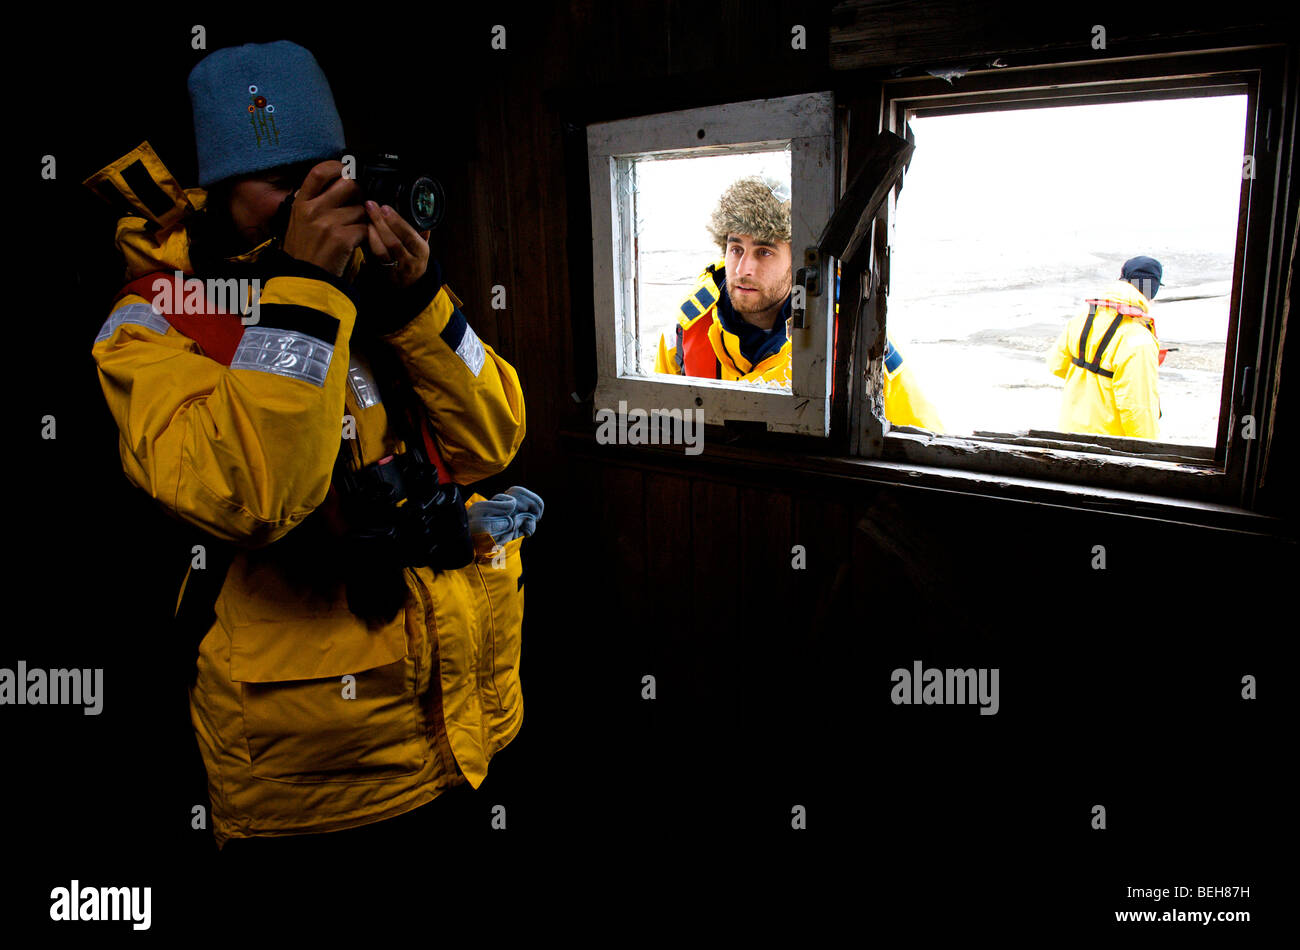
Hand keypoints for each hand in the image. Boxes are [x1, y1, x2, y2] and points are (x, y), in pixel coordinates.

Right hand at [281, 160, 368, 276]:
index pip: (319, 172)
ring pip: (361, 209)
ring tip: (352, 231)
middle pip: (348, 184)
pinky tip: (356, 243)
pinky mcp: (343, 238)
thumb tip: (335, 185)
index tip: (346, 171)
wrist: (304, 279)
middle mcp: (313, 209)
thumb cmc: (304, 252)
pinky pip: (365, 228)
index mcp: (301, 203)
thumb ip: (314, 202)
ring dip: (363, 219)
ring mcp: (328, 223)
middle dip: (358, 193)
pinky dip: (365, 236)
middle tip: (357, 204)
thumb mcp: (299, 221)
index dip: (337, 167)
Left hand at [364, 201, 431, 288]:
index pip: (409, 235)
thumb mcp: (421, 245)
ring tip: (365, 217)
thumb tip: (420, 211)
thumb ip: (420, 231)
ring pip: (381, 251)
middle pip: (394, 242)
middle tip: (370, 206)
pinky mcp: (382, 274)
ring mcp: (395, 269)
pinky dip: (367, 243)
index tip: (385, 208)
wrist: (409, 284)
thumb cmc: (414, 258)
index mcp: (421, 251)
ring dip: (371, 232)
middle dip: (380, 222)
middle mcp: (410, 262)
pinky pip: (373, 258)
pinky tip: (362, 231)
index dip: (397, 222)